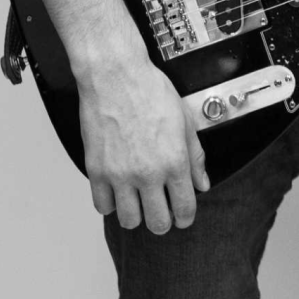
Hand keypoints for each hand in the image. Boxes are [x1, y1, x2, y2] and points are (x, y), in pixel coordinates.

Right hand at [77, 58, 209, 231]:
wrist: (115, 75)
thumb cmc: (149, 90)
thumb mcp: (184, 120)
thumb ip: (195, 156)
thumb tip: (202, 182)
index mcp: (174, 161)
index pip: (185, 210)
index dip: (186, 217)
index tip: (182, 215)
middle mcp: (148, 173)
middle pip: (158, 224)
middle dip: (163, 220)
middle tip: (161, 209)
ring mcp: (120, 174)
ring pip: (129, 221)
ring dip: (136, 214)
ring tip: (137, 199)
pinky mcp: (96, 171)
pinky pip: (102, 206)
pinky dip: (110, 202)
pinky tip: (117, 189)